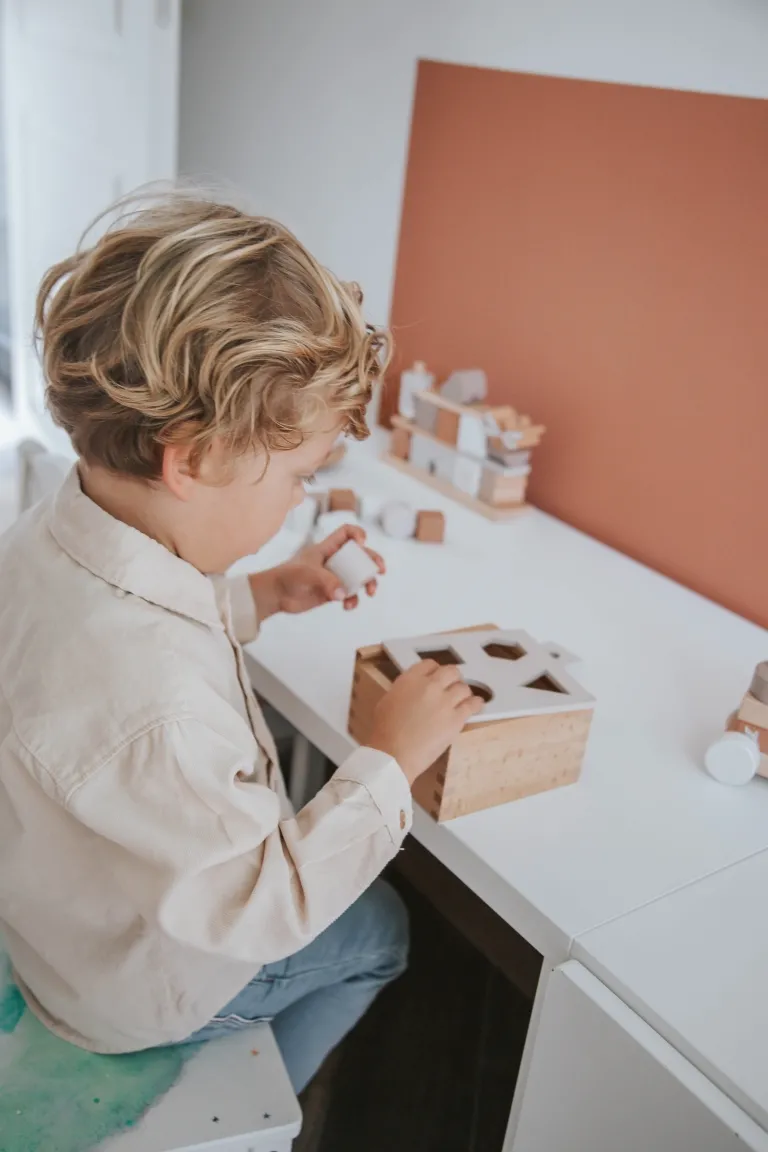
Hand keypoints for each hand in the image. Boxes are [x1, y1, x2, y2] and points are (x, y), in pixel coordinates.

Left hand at [248, 524, 384, 617]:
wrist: (275, 595)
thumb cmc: (287, 576)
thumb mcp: (308, 573)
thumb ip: (327, 581)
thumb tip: (344, 594)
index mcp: (327, 547)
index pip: (347, 532)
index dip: (358, 534)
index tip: (361, 545)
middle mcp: (334, 560)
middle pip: (360, 555)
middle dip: (373, 561)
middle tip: (380, 570)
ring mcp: (334, 576)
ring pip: (359, 576)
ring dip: (368, 583)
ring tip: (370, 592)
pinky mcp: (333, 592)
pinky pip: (350, 594)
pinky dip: (353, 600)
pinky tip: (348, 606)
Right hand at [367, 661, 483, 785]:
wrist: (393, 754)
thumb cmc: (384, 732)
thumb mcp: (387, 701)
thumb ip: (404, 690)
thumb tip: (413, 692)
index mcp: (410, 680)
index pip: (429, 664)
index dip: (435, 671)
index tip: (437, 678)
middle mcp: (430, 686)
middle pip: (450, 671)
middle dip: (452, 678)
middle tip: (451, 688)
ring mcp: (445, 701)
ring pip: (463, 687)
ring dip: (463, 693)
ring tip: (461, 700)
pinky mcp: (456, 719)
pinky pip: (473, 704)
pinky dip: (475, 704)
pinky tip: (475, 706)